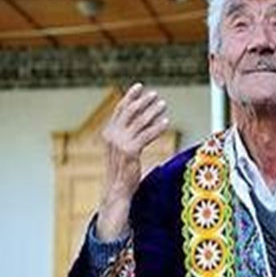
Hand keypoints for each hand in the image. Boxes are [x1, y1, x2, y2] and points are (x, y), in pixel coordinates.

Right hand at [96, 83, 168, 240]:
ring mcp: (120, 143)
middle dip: (143, 102)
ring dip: (152, 112)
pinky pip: (146, 135)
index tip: (139, 86)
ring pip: (139, 122)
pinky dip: (157, 128)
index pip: (119, 109)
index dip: (130, 97)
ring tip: (163, 105)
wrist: (117, 190)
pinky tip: (166, 122)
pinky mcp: (130, 151)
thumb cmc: (123, 171)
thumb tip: (141, 124)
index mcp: (108, 133)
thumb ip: (129, 136)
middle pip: (129, 112)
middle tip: (156, 95)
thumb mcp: (123, 149)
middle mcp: (112, 135)